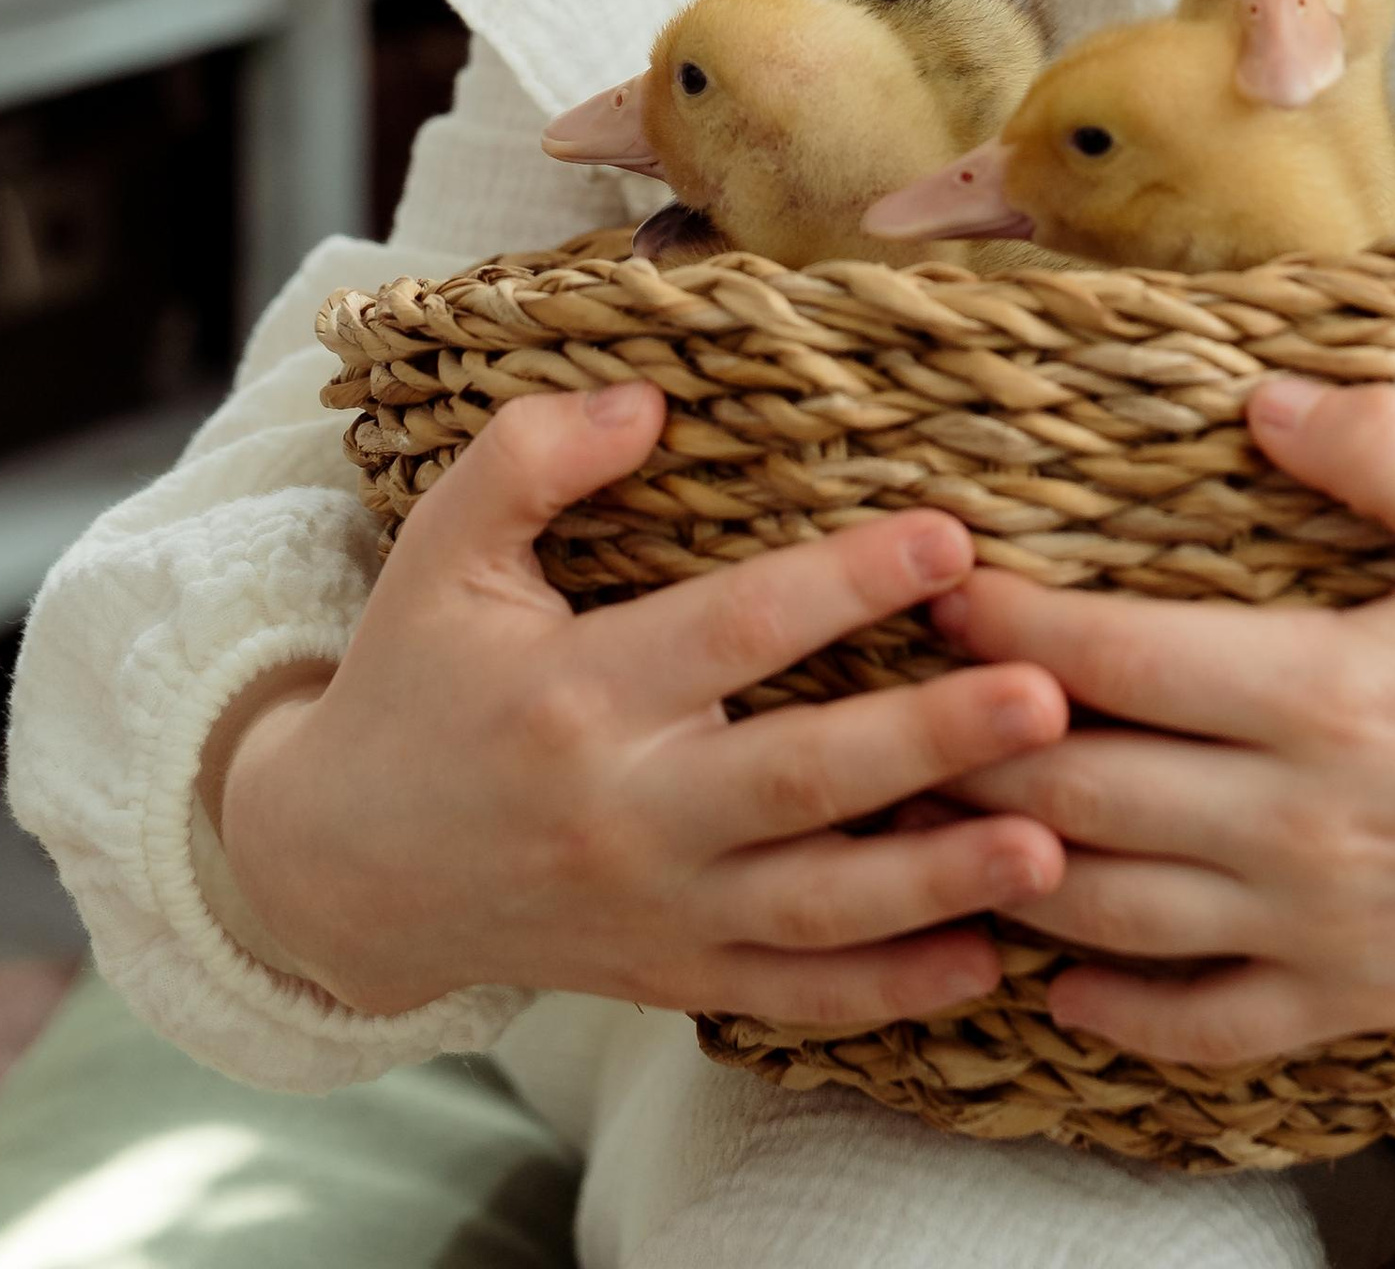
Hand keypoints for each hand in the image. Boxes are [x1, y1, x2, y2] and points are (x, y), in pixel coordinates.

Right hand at [211, 380, 1065, 1024]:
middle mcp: (626, 812)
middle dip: (929, 741)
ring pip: (817, 910)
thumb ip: (532, 457)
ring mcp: (656, 910)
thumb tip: (648, 398)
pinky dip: (891, 992)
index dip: (844, 583)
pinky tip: (986, 959)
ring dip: (940, 882)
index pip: (733, 631)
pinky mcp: (671, 976)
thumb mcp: (442, 552)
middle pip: (800, 781)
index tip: (951, 538)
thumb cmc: (414, 682)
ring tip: (1054, 841)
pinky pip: (794, 997)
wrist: (340, 869)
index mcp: (579, 694)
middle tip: (1044, 697)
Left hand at [938, 375, 1394, 1072]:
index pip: (1112, 660)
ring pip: (1108, 913)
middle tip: (888, 703)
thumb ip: (1384, 446)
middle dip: (967, 746)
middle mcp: (1300, 821)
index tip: (940, 586)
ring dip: (1002, 869)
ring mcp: (1318, 925)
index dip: (1007, 627)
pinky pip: (1197, 1025)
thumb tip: (1259, 398)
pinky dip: (1107, 1010)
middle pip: (1077, 790)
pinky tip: (1049, 969)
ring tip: (929, 819)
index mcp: (1326, 690)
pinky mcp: (1349, 999)